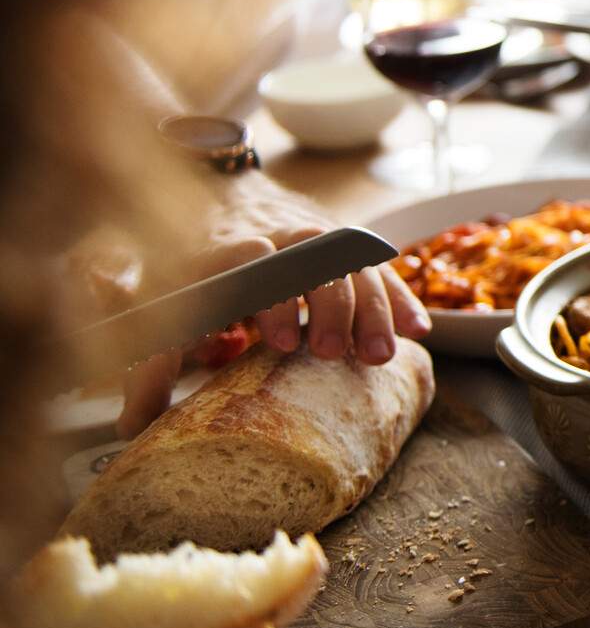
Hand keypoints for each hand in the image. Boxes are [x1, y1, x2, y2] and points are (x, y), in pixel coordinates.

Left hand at [117, 177, 431, 437]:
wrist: (227, 202)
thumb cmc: (194, 272)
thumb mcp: (162, 309)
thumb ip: (148, 362)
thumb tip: (133, 425)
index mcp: (230, 250)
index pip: (254, 261)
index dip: (271, 299)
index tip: (277, 340)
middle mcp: (281, 239)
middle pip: (316, 260)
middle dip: (328, 306)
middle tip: (329, 353)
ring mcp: (321, 243)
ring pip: (356, 265)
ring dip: (372, 310)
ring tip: (378, 356)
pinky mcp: (348, 253)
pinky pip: (382, 271)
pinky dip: (401, 300)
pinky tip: (418, 330)